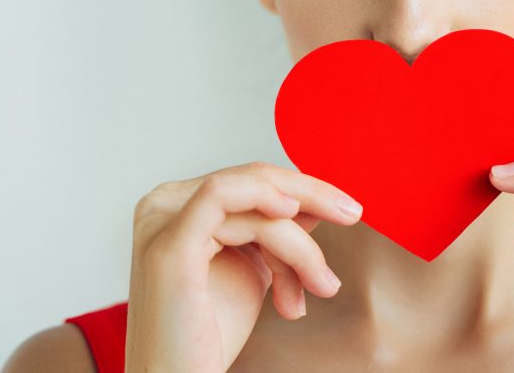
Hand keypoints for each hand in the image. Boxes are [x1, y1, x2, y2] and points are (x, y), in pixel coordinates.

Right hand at [125, 161, 363, 372]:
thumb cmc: (212, 335)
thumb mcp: (254, 267)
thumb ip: (274, 231)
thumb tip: (313, 200)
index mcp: (176, 207)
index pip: (249, 180)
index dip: (302, 190)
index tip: (345, 209)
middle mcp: (161, 206)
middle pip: (251, 178)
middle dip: (310, 195)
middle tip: (352, 214)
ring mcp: (160, 222)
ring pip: (250, 197)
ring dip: (298, 239)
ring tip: (322, 284)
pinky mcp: (169, 244)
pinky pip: (222, 196)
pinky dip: (264, 198)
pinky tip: (292, 214)